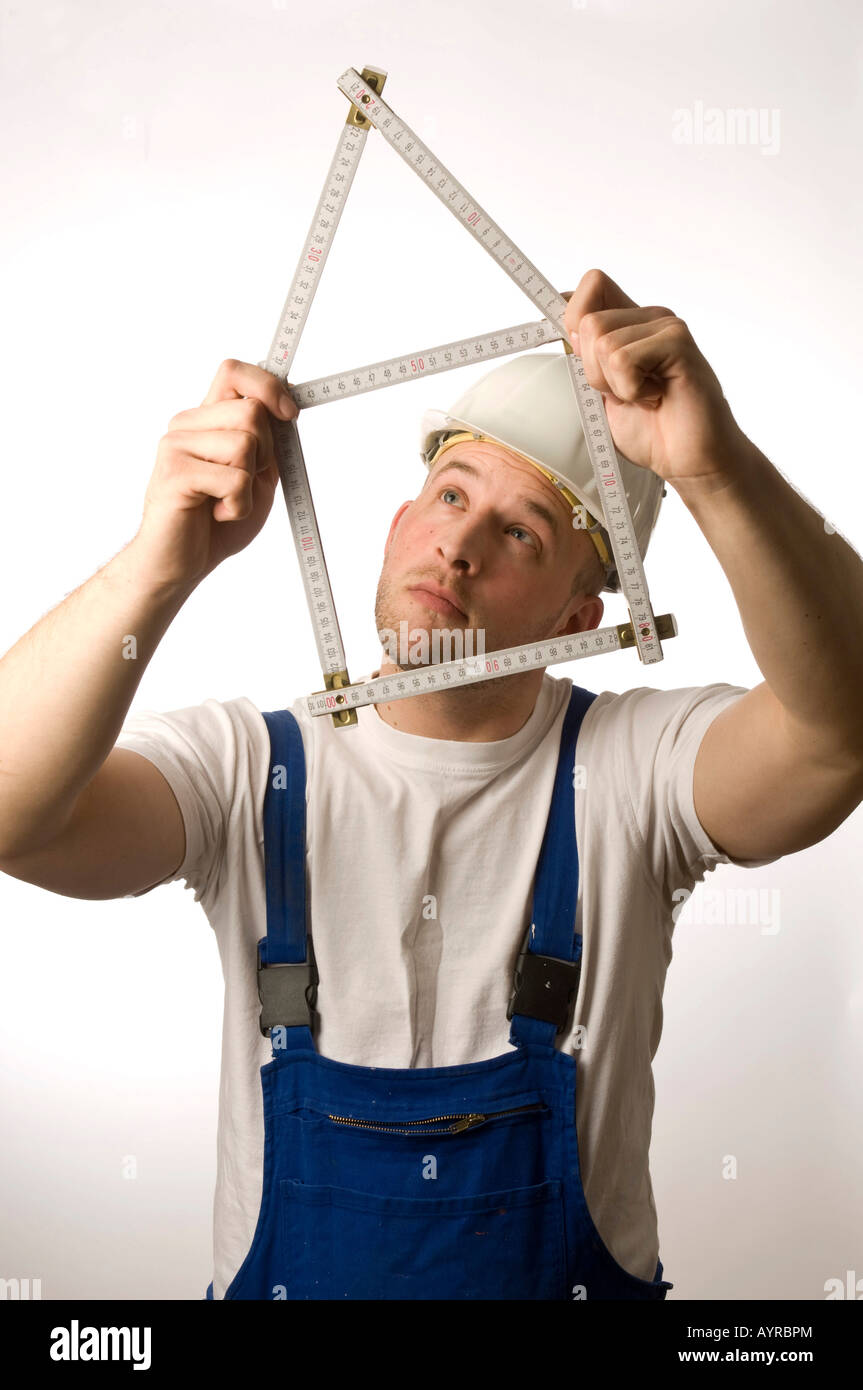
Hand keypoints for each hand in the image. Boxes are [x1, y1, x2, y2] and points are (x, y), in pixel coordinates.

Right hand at [130, 359, 298, 589]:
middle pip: (251, 413)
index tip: (289, 414)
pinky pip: (235, 479)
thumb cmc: (216, 523)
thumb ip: (268, 444)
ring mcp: (175, 446)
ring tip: (225, 502)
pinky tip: (217, 514)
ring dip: (249, 486)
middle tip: (242, 485)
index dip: (267, 386)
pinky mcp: (175, 473)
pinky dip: (238, 505)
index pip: (234, 372)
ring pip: (245, 444)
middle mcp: (186, 425)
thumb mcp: (255, 477)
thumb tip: (286, 409)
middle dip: (265, 455)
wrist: (181, 563)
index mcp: (205, 420)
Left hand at [562, 269, 748, 488]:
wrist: (690, 460)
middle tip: (627, 392)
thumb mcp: (603, 393)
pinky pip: (623, 360)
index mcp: (630, 324)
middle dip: (594, 371)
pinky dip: (631, 390)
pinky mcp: (678, 343)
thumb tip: (564, 329)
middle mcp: (649, 318)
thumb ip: (586, 359)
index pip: (590, 285)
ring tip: (644, 397)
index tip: (580, 354)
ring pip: (603, 343)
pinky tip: (656, 397)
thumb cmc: (652, 430)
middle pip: (587, 321)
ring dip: (614, 385)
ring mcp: (666, 327)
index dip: (572, 316)